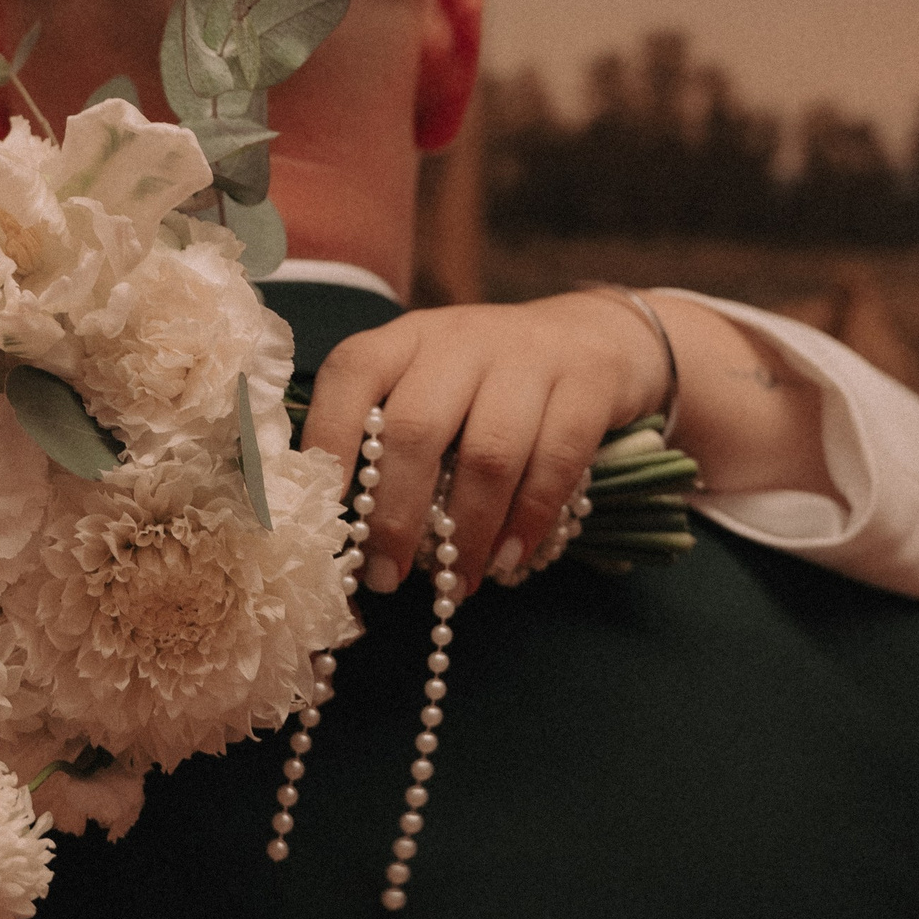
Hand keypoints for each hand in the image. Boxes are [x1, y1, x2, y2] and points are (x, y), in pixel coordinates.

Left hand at [300, 295, 669, 599]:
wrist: (595, 336)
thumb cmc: (491, 383)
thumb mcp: (434, 385)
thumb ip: (391, 438)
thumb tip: (347, 533)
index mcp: (408, 338)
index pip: (353, 373)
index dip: (329, 439)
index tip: (322, 512)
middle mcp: (461, 339)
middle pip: (416, 428)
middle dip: (395, 515)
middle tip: (386, 575)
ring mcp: (528, 356)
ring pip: (488, 455)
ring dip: (467, 533)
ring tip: (456, 582)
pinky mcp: (587, 383)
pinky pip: (555, 462)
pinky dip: (528, 521)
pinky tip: (509, 559)